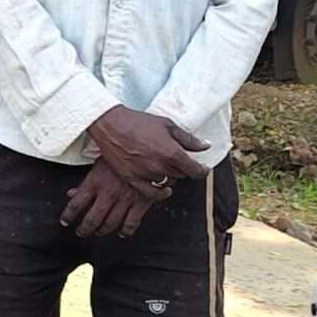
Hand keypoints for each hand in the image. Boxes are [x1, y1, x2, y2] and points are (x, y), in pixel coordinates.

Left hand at [63, 159, 164, 237]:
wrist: (148, 151)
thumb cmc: (122, 153)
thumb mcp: (99, 163)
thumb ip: (85, 181)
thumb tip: (71, 193)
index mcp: (95, 182)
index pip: (76, 204)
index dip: (68, 215)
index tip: (65, 221)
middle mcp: (108, 194)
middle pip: (92, 219)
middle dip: (84, 229)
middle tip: (81, 232)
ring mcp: (124, 200)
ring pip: (110, 223)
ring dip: (102, 231)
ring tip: (98, 232)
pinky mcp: (140, 204)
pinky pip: (131, 223)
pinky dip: (125, 231)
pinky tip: (122, 233)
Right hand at [85, 105, 207, 189]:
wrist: (111, 125)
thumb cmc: (138, 122)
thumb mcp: (167, 125)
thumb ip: (188, 139)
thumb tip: (205, 146)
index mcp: (172, 152)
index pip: (196, 170)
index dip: (203, 170)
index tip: (204, 168)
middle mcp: (161, 166)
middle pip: (182, 175)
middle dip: (183, 167)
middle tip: (177, 159)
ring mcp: (146, 174)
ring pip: (168, 182)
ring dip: (170, 175)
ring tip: (165, 165)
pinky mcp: (133, 179)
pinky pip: (151, 194)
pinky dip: (160, 193)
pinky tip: (164, 189)